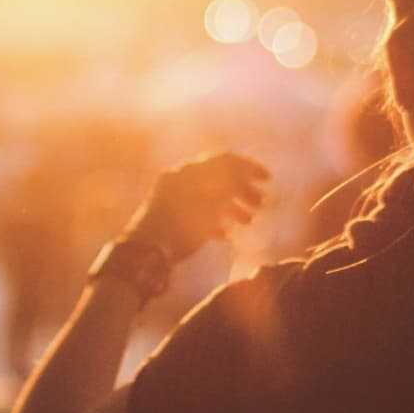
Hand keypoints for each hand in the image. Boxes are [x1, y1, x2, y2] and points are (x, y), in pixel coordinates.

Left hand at [123, 152, 268, 262]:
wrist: (146, 253)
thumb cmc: (180, 226)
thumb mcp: (210, 203)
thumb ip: (227, 184)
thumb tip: (244, 171)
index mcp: (187, 171)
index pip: (223, 159)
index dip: (248, 166)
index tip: (267, 178)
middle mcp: (180, 181)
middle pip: (218, 178)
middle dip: (243, 190)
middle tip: (262, 204)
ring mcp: (175, 199)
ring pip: (210, 197)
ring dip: (233, 207)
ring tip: (249, 222)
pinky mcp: (172, 219)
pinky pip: (198, 214)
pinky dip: (215, 220)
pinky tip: (225, 234)